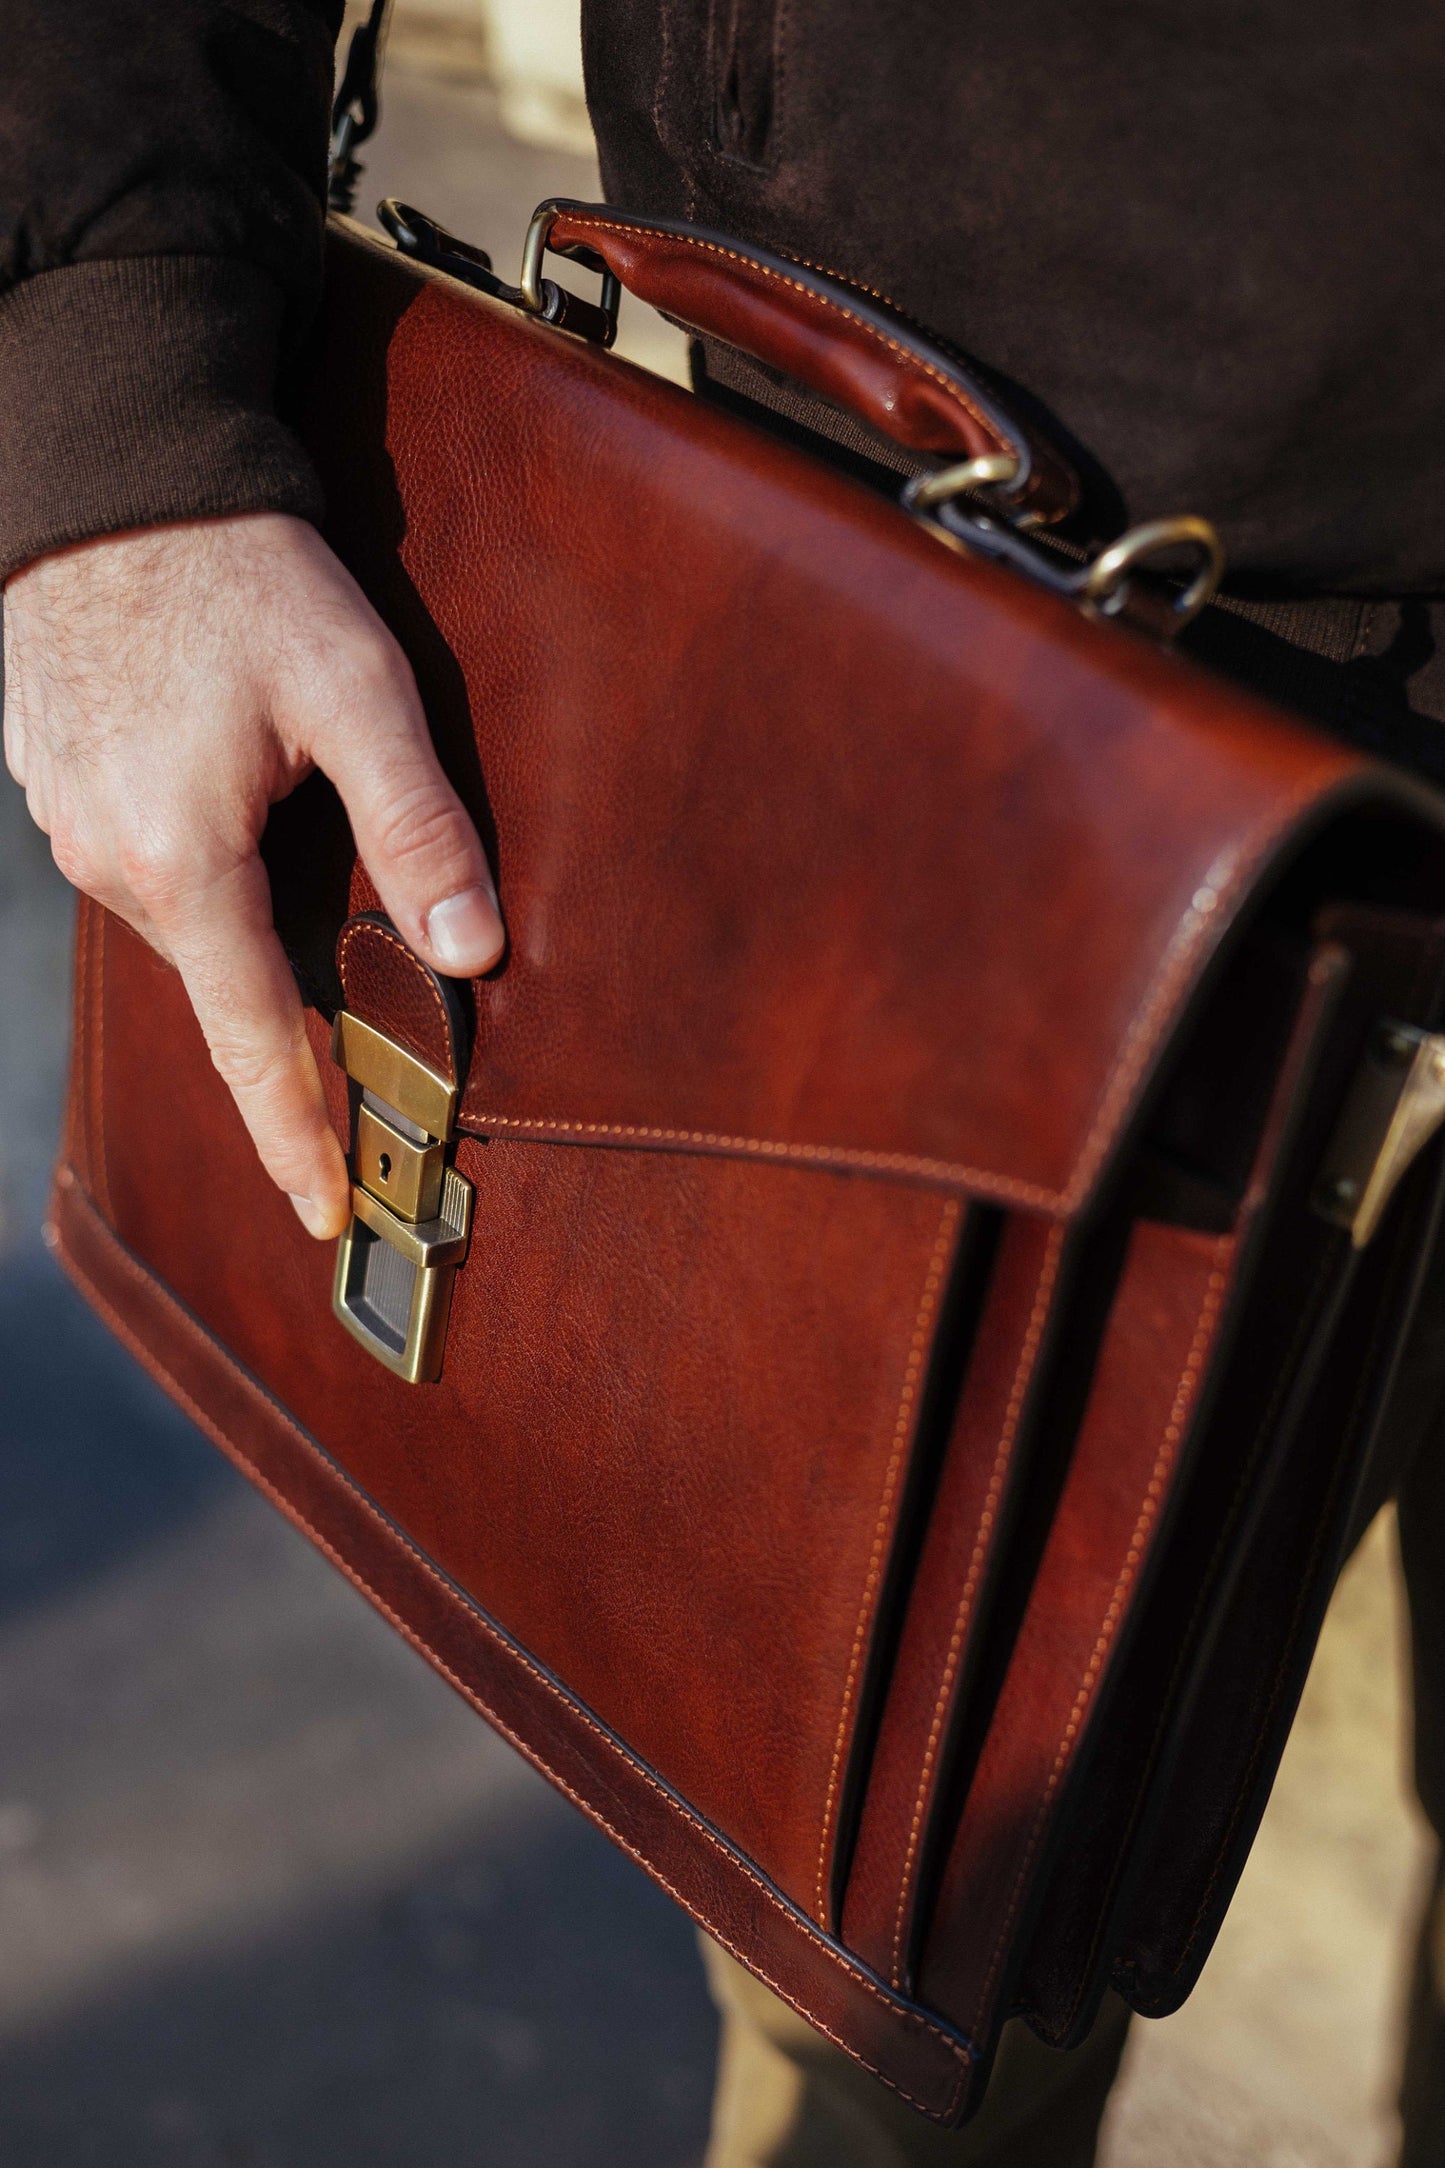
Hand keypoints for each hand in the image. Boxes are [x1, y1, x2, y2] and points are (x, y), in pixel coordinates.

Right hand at [2, 513, 503, 1239]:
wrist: (110, 466)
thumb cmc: (238, 570)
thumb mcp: (354, 687)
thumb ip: (417, 822)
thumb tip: (472, 949)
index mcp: (181, 861)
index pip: (252, 1042)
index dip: (295, 1136)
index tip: (324, 1215)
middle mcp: (109, 865)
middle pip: (226, 985)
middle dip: (290, 1030)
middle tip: (360, 1071)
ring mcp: (70, 828)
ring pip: (188, 925)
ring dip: (250, 935)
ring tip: (309, 906)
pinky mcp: (58, 789)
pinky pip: (147, 870)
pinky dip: (203, 878)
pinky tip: (240, 828)